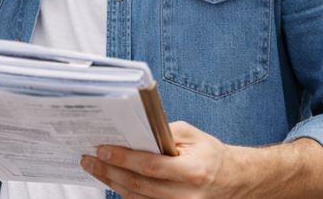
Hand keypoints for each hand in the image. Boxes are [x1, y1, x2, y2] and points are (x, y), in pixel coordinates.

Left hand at [79, 121, 245, 198]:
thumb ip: (163, 133)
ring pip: (137, 198)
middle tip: (89, 160)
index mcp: (192, 170)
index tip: (102, 150)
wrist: (233, 180)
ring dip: (112, 183)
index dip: (123, 159)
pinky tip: (112, 180)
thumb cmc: (210, 154)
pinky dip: (125, 192)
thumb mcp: (192, 135)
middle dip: (109, 171)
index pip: (150, 166)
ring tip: (95, 168)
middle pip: (138, 185)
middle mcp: (186, 195)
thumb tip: (132, 132)